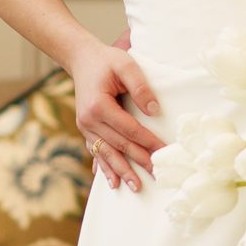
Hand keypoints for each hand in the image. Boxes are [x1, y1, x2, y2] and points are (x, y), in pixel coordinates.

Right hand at [72, 38, 159, 191]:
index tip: (163, 151)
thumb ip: (141, 87)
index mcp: (99, 105)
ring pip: (106, 153)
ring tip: (136, 186)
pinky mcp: (85, 129)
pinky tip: (111, 182)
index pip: (129, 129)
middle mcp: (89, 120)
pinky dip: (104, 167)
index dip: (147, 141)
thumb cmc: (106, 60)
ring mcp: (85, 126)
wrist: (81, 59)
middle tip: (157, 175)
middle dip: (138, 161)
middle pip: (119, 145)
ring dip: (121, 171)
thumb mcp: (126, 65)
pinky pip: (95, 151)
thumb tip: (154, 111)